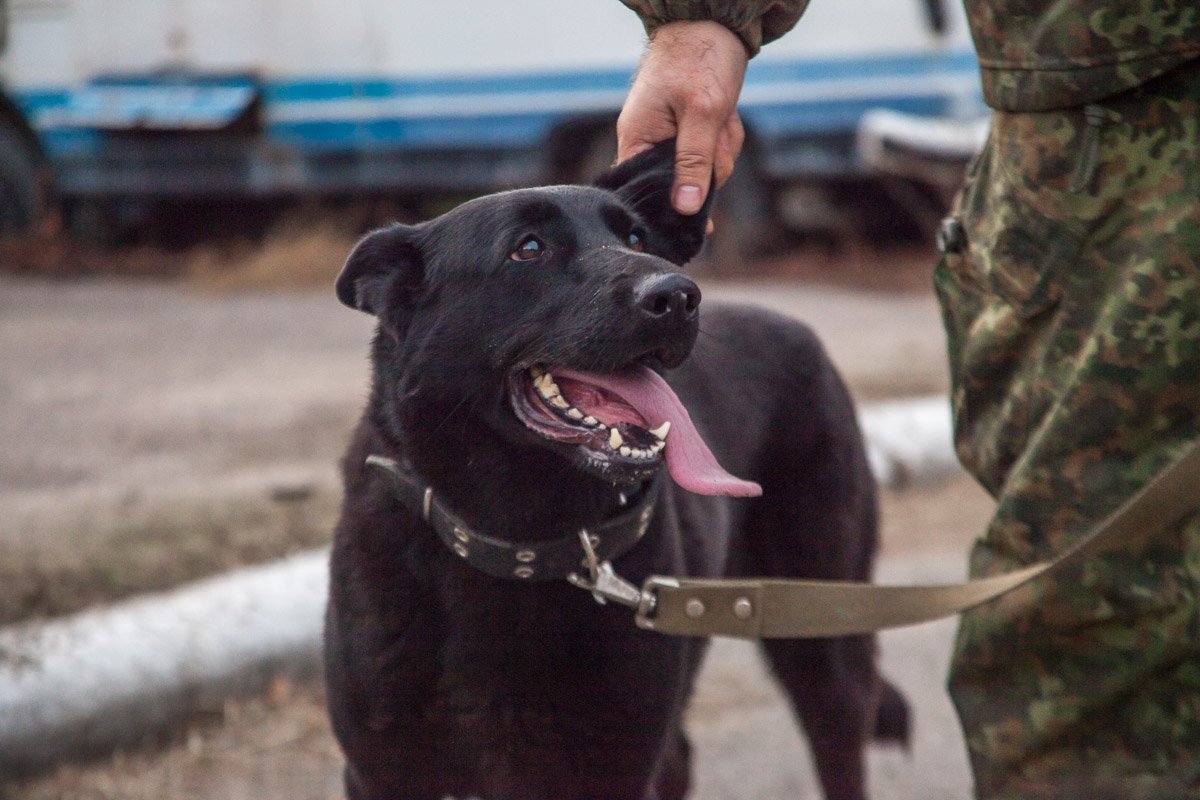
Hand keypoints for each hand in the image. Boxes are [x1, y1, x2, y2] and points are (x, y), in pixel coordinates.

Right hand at [616, 20, 748, 214]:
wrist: (712, 23)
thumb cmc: (699, 60)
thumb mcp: (702, 114)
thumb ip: (694, 162)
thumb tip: (686, 208)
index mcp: (637, 140)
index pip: (645, 191)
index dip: (672, 206)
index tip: (700, 223)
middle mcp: (649, 144)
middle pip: (684, 184)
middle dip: (711, 164)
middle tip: (717, 132)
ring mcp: (671, 139)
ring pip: (705, 169)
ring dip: (722, 146)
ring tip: (721, 114)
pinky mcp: (690, 133)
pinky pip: (713, 152)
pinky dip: (725, 135)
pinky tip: (725, 113)